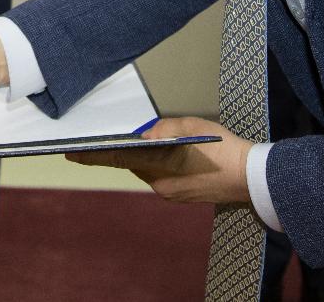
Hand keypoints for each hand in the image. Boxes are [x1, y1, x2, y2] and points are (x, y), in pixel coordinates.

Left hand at [67, 117, 253, 204]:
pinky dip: (164, 165)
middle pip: (134, 164)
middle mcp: (160, 184)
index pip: (117, 159)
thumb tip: (143, 134)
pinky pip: (164, 178)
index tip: (71, 153)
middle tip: (127, 137)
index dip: (92, 156)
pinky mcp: (182, 197)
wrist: (252, 178)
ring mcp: (171, 193)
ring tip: (164, 143)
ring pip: (149, 170)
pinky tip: (179, 156)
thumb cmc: (223, 148)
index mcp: (159, 166)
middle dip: (130, 150)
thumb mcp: (191, 127)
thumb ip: (163, 129)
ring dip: (150, 157)